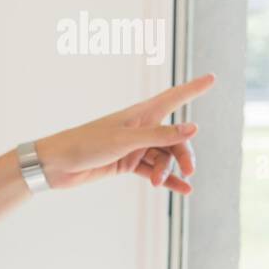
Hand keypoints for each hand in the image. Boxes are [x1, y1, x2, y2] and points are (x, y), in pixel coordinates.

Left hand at [34, 73, 216, 193]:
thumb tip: (193, 128)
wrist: (56, 165)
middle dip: (183, 153)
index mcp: (139, 114)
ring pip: (163, 157)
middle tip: (189, 171)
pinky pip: (153, 170)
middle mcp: (139, 128)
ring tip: (161, 184)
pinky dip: (166, 179)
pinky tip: (181, 189)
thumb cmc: (86, 144)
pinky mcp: (126, 163)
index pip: (173, 98)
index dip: (193, 88)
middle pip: (174, 137)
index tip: (212, 78)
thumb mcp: (125, 141)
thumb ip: (160, 136)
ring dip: (168, 170)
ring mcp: (134, 146)